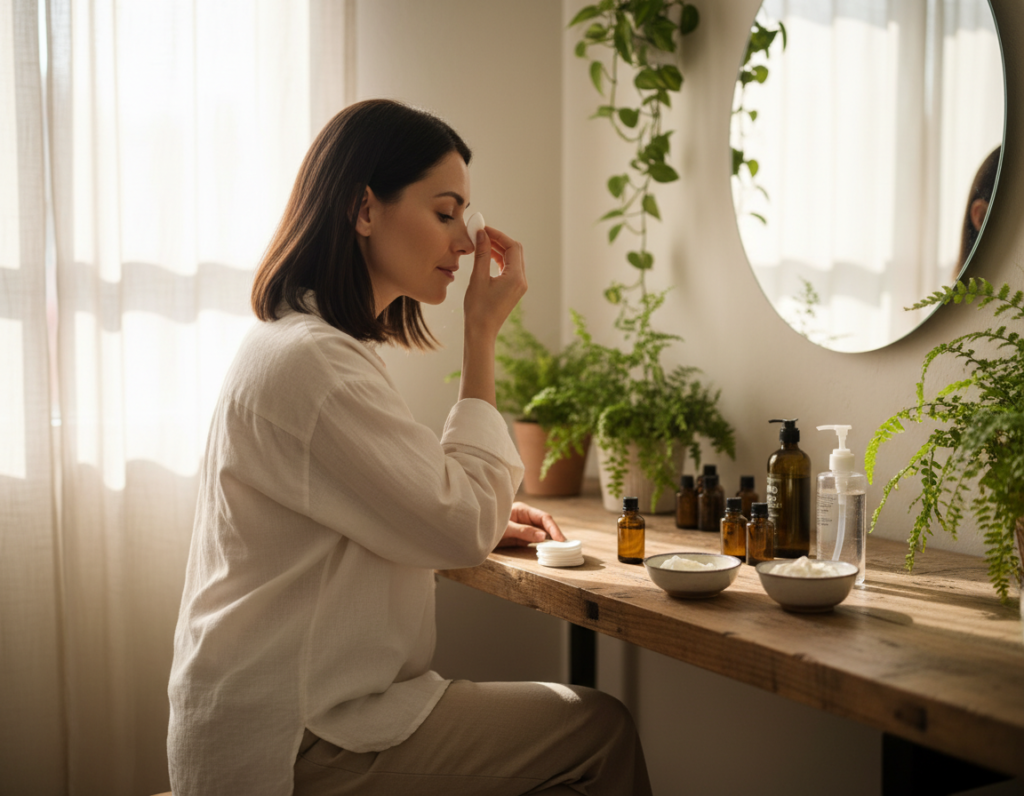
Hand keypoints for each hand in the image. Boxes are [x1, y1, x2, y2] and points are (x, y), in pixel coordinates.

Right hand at [463, 226, 527, 340]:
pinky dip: (499, 259)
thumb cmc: (478, 309)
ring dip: (498, 249)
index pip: (512, 246)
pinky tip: (486, 256)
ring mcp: (519, 285)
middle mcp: (521, 280)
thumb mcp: (478, 279)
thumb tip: (482, 234)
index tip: (483, 228)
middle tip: (481, 234)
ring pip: (512, 259)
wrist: (481, 332)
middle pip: (515, 251)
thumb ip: (482, 254)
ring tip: (481, 243)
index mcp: (516, 277)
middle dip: (499, 240)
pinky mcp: (513, 289)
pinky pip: (509, 268)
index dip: (498, 234)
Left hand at [494, 502, 565, 548]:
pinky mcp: (521, 538)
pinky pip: (535, 541)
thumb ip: (524, 531)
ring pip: (542, 533)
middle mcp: (526, 518)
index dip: (554, 528)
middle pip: (545, 525)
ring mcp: (524, 528)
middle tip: (566, 547)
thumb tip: (543, 536)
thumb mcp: (505, 529)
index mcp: (523, 510)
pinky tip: (549, 552)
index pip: (544, 517)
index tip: (560, 540)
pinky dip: (543, 546)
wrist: (474, 533)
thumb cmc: (487, 525)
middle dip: (555, 535)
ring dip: (551, 541)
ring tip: (561, 551)